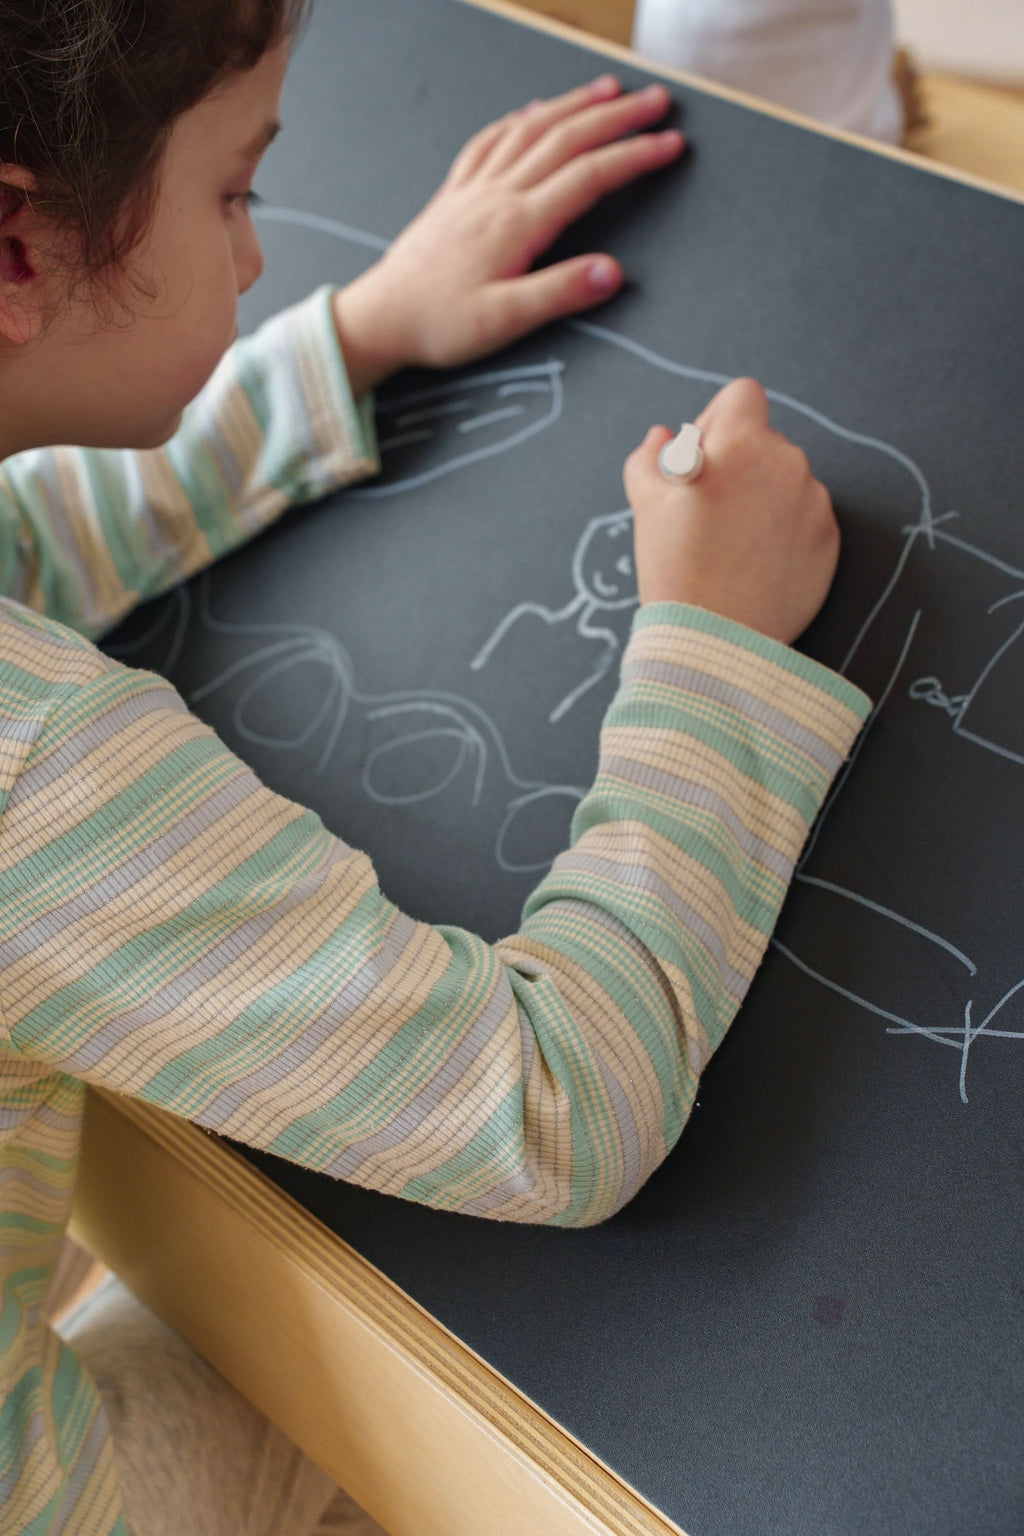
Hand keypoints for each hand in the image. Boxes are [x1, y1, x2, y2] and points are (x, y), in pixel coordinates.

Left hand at [332, 75, 682, 390]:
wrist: (381, 317)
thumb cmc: (438, 324)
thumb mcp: (504, 321)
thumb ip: (559, 293)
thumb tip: (612, 272)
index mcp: (517, 223)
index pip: (590, 177)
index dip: (634, 156)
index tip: (671, 143)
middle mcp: (497, 194)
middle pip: (567, 139)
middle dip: (617, 116)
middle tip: (657, 100)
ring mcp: (474, 188)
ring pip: (531, 129)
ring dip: (573, 105)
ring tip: (608, 91)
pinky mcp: (454, 195)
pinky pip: (490, 141)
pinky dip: (519, 120)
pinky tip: (530, 112)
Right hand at [622, 379, 839, 643]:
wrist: (715, 638)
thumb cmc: (676, 568)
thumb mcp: (645, 505)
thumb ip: (650, 458)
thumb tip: (662, 437)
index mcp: (742, 444)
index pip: (743, 396)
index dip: (718, 419)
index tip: (704, 454)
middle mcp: (787, 464)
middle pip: (765, 442)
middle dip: (739, 464)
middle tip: (711, 509)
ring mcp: (814, 503)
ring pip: (787, 482)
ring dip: (763, 498)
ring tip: (733, 543)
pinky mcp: (829, 540)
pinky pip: (805, 519)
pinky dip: (784, 532)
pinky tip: (755, 562)